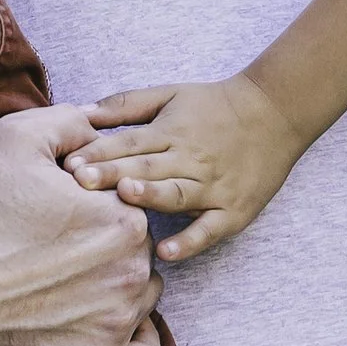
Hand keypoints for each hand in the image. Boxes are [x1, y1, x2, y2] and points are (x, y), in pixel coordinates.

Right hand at [0, 106, 167, 345]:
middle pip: (140, 257)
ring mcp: (118, 322)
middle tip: (59, 257)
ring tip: (68, 291)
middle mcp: (132, 270)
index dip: (100, 212)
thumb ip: (72, 122)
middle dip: (110, 253)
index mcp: (124, 218)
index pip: (133, 212)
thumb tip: (102, 125)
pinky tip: (105, 334)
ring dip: (119, 295)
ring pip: (142, 301)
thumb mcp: (15, 138)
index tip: (65, 221)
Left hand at [65, 74, 301, 261]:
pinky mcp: (232, 211)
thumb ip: (126, 104)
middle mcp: (189, 159)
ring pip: (176, 194)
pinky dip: (190, 241)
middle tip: (79, 183)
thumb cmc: (216, 106)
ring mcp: (212, 187)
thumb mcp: (170, 94)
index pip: (128, 144)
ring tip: (125, 199)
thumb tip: (79, 112)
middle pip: (146, 168)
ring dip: (151, 196)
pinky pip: (209, 228)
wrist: (276, 113)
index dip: (99, 153)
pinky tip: (167, 251)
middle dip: (112, 175)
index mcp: (170, 132)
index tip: (69, 164)